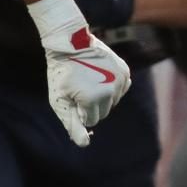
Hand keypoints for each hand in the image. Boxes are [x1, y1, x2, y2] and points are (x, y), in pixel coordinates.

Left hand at [29, 0, 131, 146]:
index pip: (91, 120)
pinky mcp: (125, 72)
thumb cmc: (61, 73)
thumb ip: (72, 124)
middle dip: (91, 105)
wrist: (70, 42)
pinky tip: (98, 74)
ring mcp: (120, 80)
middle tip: (78, 86)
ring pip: (112, 102)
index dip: (78, 109)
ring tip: (87, 78)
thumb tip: (84, 144)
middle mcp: (111, 91)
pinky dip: (110, 86)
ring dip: (101, 96)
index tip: (71, 93)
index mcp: (93, 99)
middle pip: (104, 112)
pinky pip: (119, 90)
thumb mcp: (60, 100)